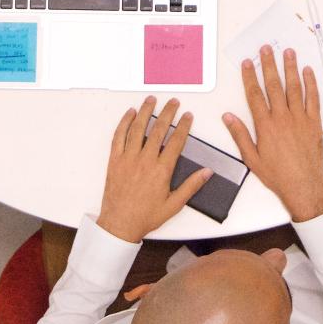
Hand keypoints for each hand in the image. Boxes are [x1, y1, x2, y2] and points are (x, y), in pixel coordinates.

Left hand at [97, 98, 211, 242]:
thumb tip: (207, 172)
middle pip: (158, 130)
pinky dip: (124, 123)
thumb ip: (191, 186)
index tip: (188, 116)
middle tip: (174, 102)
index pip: (176, 141)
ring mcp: (128, 158)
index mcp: (161, 170)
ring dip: (146, 112)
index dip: (184, 126)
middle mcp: (145, 160)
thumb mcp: (174, 205)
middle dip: (168, 113)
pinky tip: (130, 114)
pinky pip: (119, 136)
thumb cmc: (146, 216)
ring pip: (138, 128)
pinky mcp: (115, 160)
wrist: (120, 224)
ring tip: (152, 100)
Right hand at [219, 45, 322, 221]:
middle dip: (269, 65)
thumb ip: (239, 135)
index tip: (247, 63)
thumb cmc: (277, 175)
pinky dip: (310, 84)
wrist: (304, 186)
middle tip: (266, 49)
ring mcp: (300, 118)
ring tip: (288, 52)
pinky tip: (307, 72)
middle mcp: (282, 118)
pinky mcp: (314, 123)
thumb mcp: (251, 159)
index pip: (254, 95)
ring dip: (290, 68)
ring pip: (294, 87)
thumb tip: (228, 117)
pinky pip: (312, 98)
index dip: (250, 77)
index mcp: (265, 126)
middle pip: (274, 85)